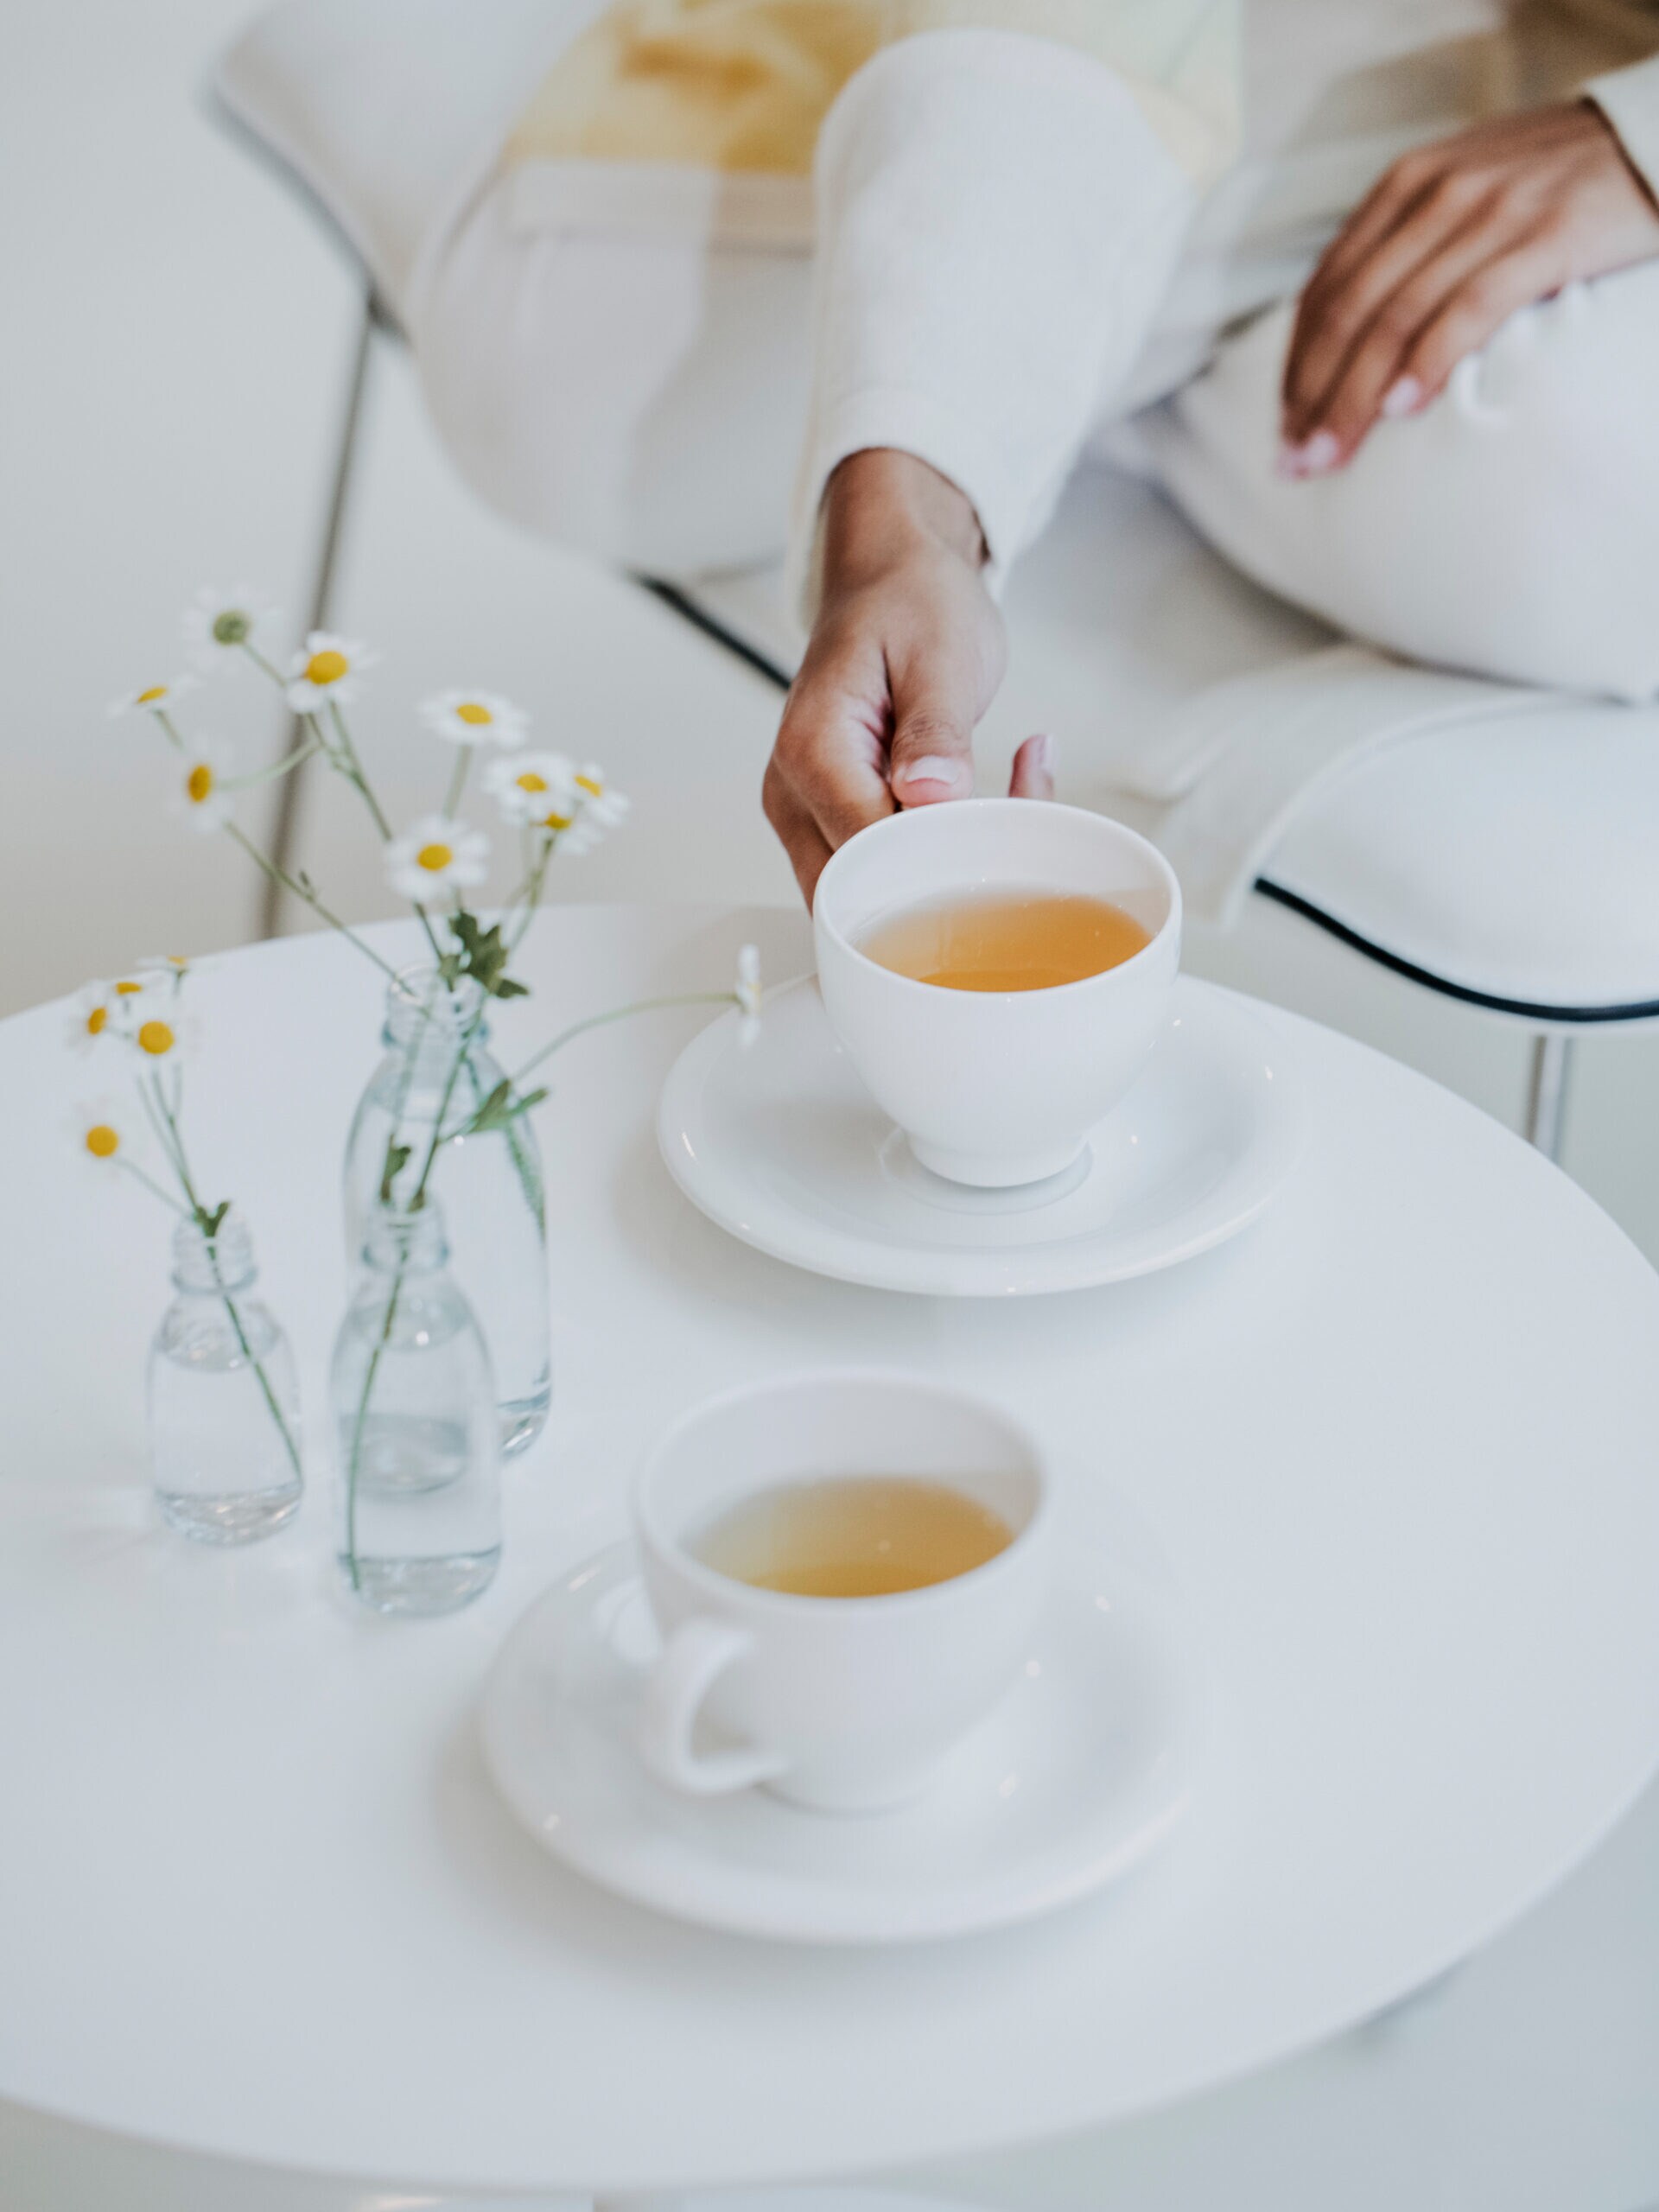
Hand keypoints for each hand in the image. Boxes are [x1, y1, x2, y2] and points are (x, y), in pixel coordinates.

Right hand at [764, 448, 1053, 905]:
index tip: (998, 834)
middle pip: (859, 892)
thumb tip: (929, 793)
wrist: (890, 576)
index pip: (867, 851)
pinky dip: (933, 862)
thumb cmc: (909, 600)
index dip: (937, 860)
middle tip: (1013, 826)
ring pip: (868, 897)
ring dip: (940, 876)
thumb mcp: (940, 650)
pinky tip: (982, 816)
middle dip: (942, 880)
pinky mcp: (832, 821)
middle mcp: (795, 793)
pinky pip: (877, 873)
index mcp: (813, 751)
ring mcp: (808, 813)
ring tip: (1003, 809)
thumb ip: (935, 727)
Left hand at [1280, 100, 1658, 473]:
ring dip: (1354, 397)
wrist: (1654, 139)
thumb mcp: (1465, 194)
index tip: (1282, 426)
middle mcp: (1437, 195)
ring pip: (1395, 318)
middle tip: (1294, 460)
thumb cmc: (1556, 182)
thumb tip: (1357, 334)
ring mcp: (1488, 214)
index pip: (1326, 287)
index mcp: (1406, 187)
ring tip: (1329, 455)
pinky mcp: (1544, 238)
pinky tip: (1402, 410)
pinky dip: (1428, 361)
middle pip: (1350, 311)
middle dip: (1313, 394)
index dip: (1296, 364)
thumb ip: (1410, 246)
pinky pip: (1469, 307)